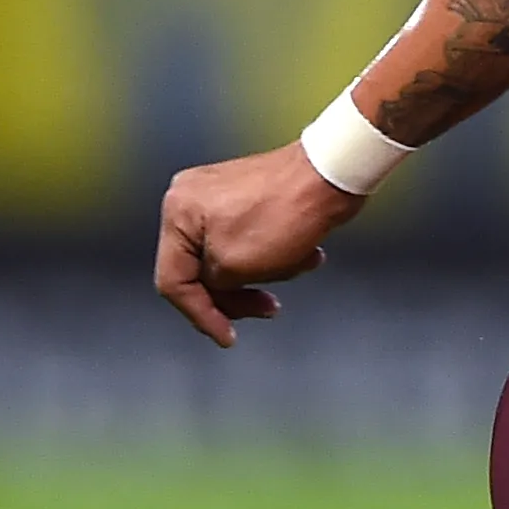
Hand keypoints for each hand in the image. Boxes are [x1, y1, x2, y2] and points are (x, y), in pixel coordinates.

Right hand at [155, 142, 364, 345]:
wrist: (335, 171)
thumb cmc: (285, 215)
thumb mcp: (235, 266)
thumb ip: (213, 285)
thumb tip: (217, 285)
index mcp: (178, 213)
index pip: (173, 280)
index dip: (200, 314)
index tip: (227, 337)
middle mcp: (192, 199)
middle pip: (203, 270)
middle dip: (239, 295)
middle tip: (269, 309)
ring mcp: (222, 196)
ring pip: (234, 258)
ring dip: (267, 271)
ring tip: (301, 264)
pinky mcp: (252, 196)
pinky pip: (255, 240)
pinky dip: (279, 253)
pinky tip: (310, 253)